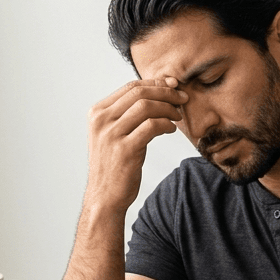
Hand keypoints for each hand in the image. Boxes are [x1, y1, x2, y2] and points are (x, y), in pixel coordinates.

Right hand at [85, 78, 188, 211]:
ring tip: (178, 115)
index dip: (155, 83)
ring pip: (146, 106)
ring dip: (168, 108)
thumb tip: (154, 94)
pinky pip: (151, 126)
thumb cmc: (113, 167)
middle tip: (182, 98)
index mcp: (97, 113)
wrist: (104, 197)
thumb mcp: (112, 135)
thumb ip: (125, 116)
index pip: (130, 87)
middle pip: (139, 93)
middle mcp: (101, 120)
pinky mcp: (125, 149)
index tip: (172, 85)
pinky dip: (166, 124)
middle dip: (165, 92)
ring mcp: (111, 134)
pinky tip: (171, 129)